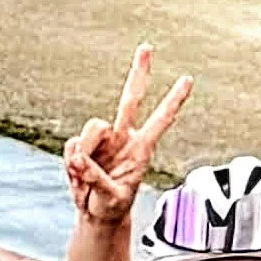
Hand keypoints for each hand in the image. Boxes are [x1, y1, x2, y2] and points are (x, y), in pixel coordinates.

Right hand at [64, 44, 192, 224]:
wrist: (97, 213)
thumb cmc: (113, 206)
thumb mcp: (112, 199)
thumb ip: (98, 178)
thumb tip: (80, 157)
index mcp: (141, 150)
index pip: (160, 120)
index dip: (173, 101)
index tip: (187, 80)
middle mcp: (123, 137)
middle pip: (131, 98)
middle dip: (139, 73)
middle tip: (147, 47)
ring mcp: (103, 139)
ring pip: (92, 128)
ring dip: (87, 151)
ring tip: (87, 177)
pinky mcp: (82, 144)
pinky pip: (73, 145)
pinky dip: (73, 163)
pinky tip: (79, 175)